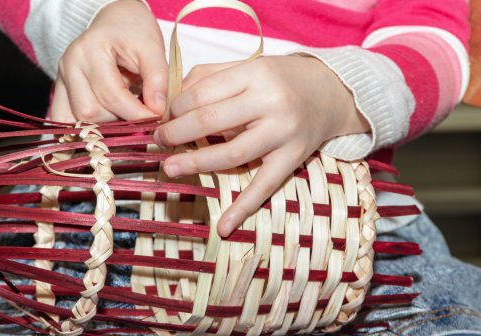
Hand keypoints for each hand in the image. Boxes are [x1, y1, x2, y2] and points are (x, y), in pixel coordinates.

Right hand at [51, 0, 166, 122]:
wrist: (117, 22)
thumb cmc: (135, 33)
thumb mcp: (153, 48)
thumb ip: (158, 78)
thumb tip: (157, 111)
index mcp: (90, 51)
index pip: (111, 95)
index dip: (137, 113)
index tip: (156, 117)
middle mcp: (69, 66)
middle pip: (91, 113)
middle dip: (120, 120)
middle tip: (141, 114)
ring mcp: (61, 80)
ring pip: (78, 121)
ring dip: (105, 126)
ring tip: (125, 114)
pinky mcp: (60, 92)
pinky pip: (66, 121)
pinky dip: (86, 128)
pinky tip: (106, 125)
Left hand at [154, 55, 369, 236]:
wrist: (331, 92)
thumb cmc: (281, 79)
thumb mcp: (248, 67)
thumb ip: (210, 77)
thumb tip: (172, 101)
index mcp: (255, 74)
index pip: (203, 92)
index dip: (176, 108)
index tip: (165, 117)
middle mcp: (271, 102)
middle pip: (212, 121)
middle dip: (177, 133)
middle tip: (159, 141)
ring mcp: (283, 133)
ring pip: (232, 154)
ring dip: (196, 163)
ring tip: (170, 168)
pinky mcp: (293, 158)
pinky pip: (265, 186)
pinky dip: (243, 208)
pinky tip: (223, 227)